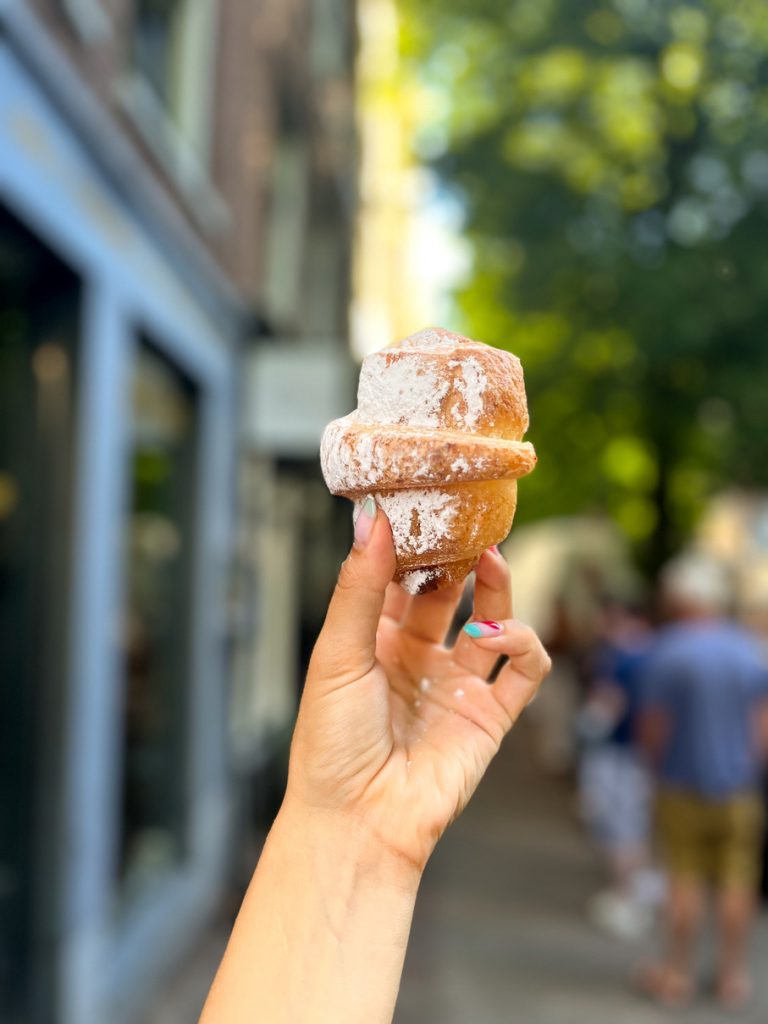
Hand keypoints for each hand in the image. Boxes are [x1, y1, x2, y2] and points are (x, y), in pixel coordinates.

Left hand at [286, 498, 550, 870]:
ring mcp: (456, 686)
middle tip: (469, 521)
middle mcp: (417, 658)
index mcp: (373, 642)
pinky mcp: (489, 716)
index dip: (414, 544)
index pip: (400, 579)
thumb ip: (360, 587)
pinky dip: (523, 645)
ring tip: (492, 559)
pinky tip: (498, 635)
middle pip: (450, 594)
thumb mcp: (338, 654)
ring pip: (493, 622)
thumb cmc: (331, 742)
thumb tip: (372, 518)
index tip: (425, 501)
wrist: (358, 823)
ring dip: (498, 589)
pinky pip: (524, 671)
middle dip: (460, 558)